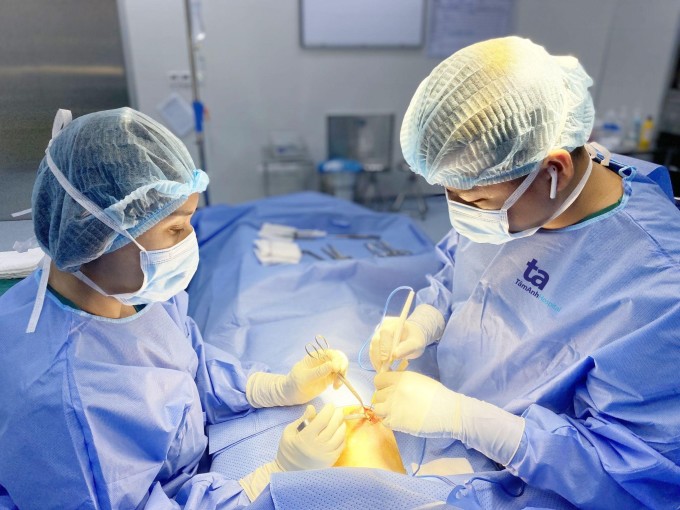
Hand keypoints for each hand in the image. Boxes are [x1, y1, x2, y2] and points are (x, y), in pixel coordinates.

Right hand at [239, 404, 345, 500]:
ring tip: (340, 420)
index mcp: (306, 437)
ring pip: (339, 436)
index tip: (330, 405)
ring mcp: (325, 454)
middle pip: (333, 426)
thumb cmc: (288, 450)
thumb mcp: (289, 432)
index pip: (322, 419)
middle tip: (338, 410)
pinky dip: (342, 437)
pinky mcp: (330, 461)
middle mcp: (318, 446)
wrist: (288, 473)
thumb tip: (312, 407)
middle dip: (337, 415)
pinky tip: (339, 432)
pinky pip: (341, 446)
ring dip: (341, 425)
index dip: (328, 410)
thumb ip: (302, 419)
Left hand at [283, 349, 348, 403]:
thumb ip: (318, 372)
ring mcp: (327, 369)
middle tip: (341, 377)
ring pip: (341, 367)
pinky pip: (339, 376)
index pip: (330, 353)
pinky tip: (335, 388)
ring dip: (343, 374)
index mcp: (316, 356)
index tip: (337, 369)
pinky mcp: (329, 378)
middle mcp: (323, 361)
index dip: (337, 359)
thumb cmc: (295, 383)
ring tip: (336, 385)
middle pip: (339, 358)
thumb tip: (332, 365)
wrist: (291, 393)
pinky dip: (341, 381)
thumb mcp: (304, 378)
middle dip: (342, 366)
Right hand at [369, 304, 444, 372]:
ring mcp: (377, 336)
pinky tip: (382, 370)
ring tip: (384, 372)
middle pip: (376, 342)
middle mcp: (381, 328)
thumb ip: (407, 347)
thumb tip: (394, 355)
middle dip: (379, 357)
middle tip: (384, 370)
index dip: (384, 347)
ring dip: (376, 361)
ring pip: (372, 349)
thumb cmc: (415, 339)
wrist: (413, 337)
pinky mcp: (376, 344)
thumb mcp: (416, 343)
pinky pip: (373, 353)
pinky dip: (376, 362)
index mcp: (392, 324)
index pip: (385, 333)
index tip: (386, 360)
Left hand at [373, 371, 524, 464]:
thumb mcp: (419, 380)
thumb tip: (391, 384)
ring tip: (395, 412)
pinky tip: (399, 420)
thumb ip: (402, 381)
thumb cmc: (438, 395)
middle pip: (378, 394)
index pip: (379, 379)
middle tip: (395, 402)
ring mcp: (393, 407)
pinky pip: (383, 421)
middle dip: (385, 397)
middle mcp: (394, 390)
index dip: (383, 385)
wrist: (449, 412)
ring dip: (384, 410)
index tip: (388, 389)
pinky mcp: (395, 422)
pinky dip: (389, 421)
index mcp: (401, 378)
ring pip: (377, 408)